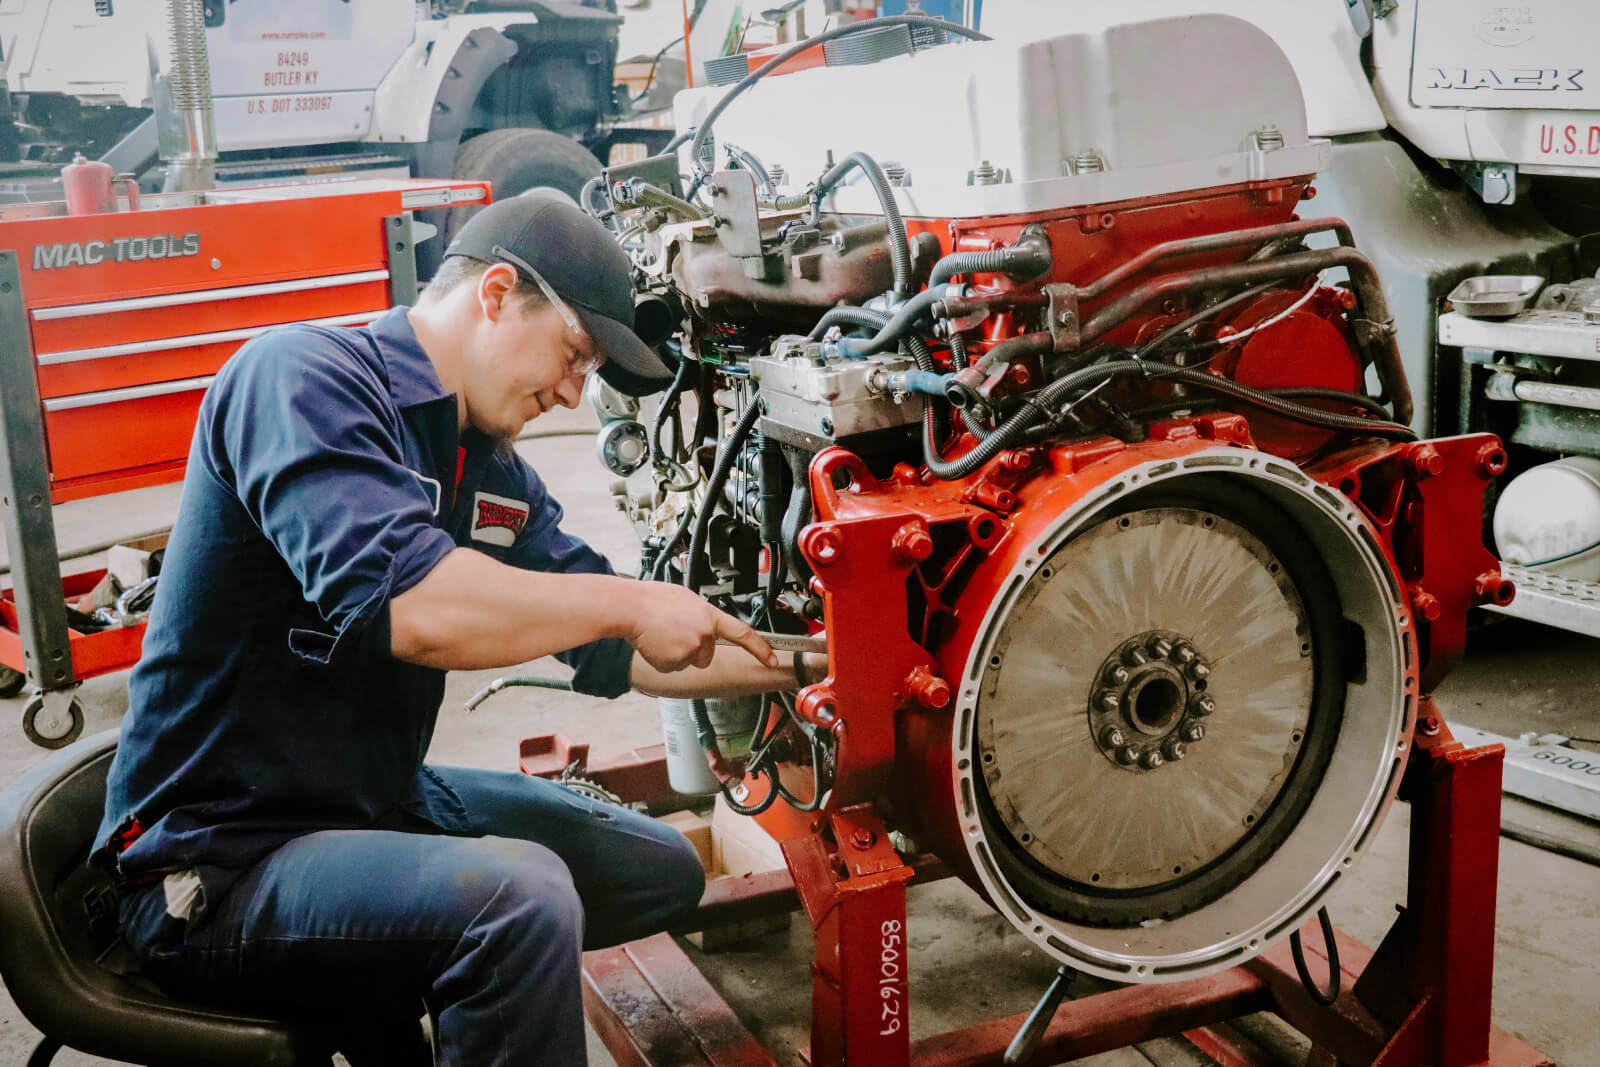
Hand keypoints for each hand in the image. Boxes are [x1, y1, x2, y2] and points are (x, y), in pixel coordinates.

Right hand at [624, 582, 777, 672]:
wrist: (631, 607)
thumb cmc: (652, 600)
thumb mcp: (685, 599)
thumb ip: (700, 614)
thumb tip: (703, 622)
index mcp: (709, 615)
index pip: (743, 634)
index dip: (760, 649)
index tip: (772, 661)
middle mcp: (705, 633)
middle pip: (706, 655)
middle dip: (692, 649)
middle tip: (673, 633)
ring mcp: (692, 648)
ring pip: (688, 662)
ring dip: (676, 654)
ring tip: (661, 635)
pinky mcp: (677, 661)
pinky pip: (672, 667)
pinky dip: (663, 660)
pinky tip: (655, 643)